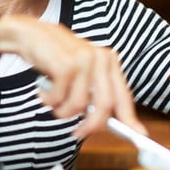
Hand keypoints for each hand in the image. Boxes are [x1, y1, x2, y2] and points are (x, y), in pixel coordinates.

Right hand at [0, 14, 144, 138]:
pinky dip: (49, 101)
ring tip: (54, 102)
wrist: (30, 34)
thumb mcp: (82, 72)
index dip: (130, 118)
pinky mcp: (66, 64)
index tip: (139, 135)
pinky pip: (60, 99)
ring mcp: (84, 60)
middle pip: (105, 105)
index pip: (123, 95)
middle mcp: (101, 59)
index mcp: (109, 61)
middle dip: (91, 125)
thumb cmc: (56, 57)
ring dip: (62, 111)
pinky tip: (44, 91)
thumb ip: (95, 92)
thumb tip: (107, 123)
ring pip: (80, 105)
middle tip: (78, 134)